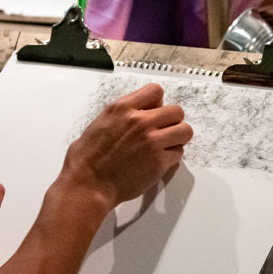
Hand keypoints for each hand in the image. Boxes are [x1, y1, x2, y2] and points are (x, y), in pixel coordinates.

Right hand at [62, 84, 191, 208]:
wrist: (88, 183)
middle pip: (176, 111)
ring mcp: (151, 141)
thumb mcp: (100, 122)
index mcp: (122, 108)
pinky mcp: (159, 162)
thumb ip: (123, 114)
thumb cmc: (87, 157)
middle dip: (172, 121)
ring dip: (177, 138)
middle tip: (163, 131)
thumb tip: (139, 112)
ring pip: (185, 131)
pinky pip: (178, 153)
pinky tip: (158, 160)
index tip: (154, 112)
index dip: (158, 103)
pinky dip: (171, 157)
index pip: (155, 91)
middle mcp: (140, 121)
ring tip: (165, 145)